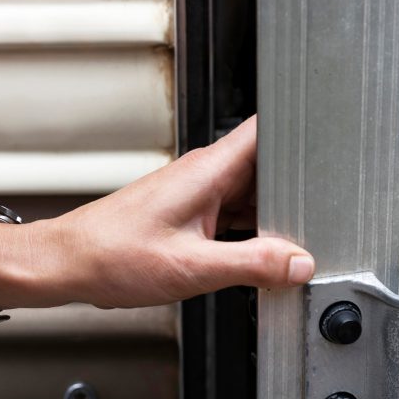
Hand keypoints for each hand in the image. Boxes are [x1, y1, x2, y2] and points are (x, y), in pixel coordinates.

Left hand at [24, 116, 314, 308]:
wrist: (69, 265)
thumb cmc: (111, 255)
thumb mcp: (192, 268)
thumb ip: (252, 264)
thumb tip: (297, 263)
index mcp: (208, 171)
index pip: (267, 130)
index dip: (303, 134)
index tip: (329, 152)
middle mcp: (204, 175)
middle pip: (269, 169)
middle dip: (293, 194)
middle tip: (307, 226)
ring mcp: (197, 193)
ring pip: (253, 195)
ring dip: (271, 219)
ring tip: (279, 247)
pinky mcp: (190, 213)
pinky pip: (235, 215)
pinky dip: (250, 233)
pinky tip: (251, 258)